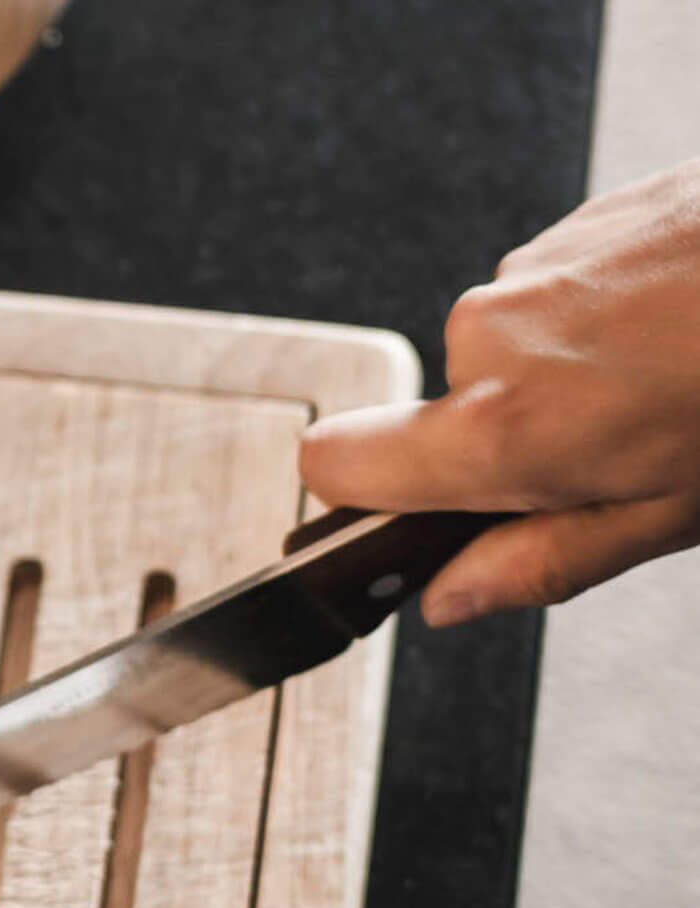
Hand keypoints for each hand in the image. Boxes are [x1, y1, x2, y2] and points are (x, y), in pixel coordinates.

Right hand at [301, 157, 699, 623]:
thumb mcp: (665, 515)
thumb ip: (538, 562)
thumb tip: (452, 599)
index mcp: (501, 432)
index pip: (335, 463)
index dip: (356, 496)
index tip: (399, 511)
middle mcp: (494, 340)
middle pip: (449, 408)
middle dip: (517, 432)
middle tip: (619, 444)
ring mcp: (538, 267)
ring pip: (516, 348)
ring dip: (575, 370)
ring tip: (673, 375)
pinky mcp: (589, 216)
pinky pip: (567, 290)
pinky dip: (615, 314)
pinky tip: (687, 323)